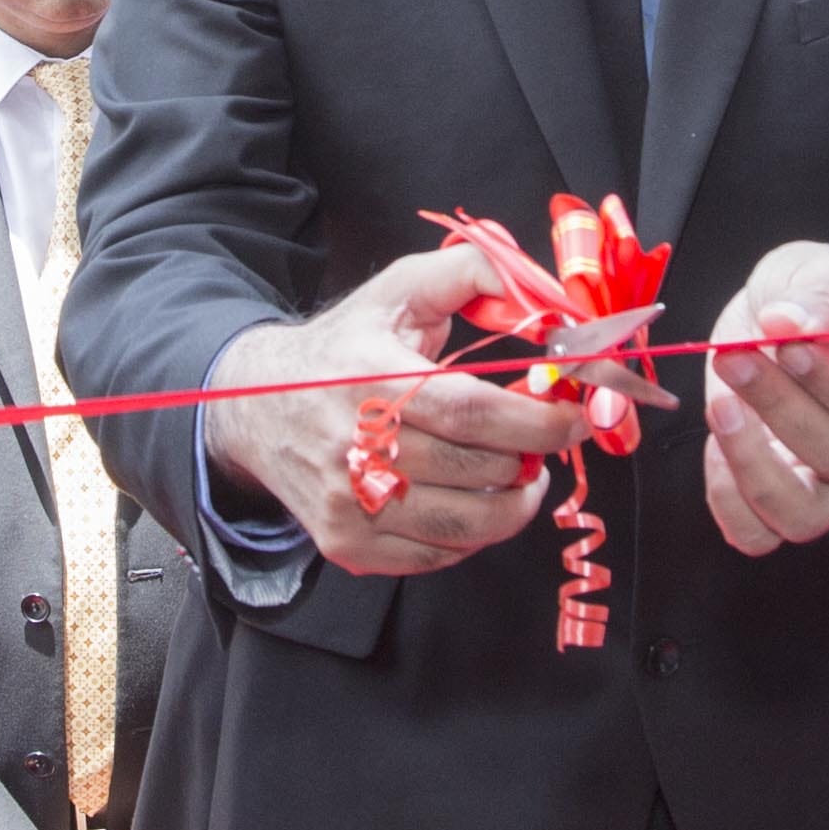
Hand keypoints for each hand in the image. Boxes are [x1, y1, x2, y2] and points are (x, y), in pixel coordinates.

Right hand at [210, 246, 592, 576]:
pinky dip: (471, 535)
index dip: (535, 422)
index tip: (572, 418)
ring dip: (512, 504)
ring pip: (464, 526)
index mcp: (369, 377)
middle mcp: (351, 446)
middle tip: (545, 441)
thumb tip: (541, 292)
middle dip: (529, 458)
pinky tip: (472, 499)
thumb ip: (473, 272)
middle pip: (475, 469)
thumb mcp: (399, 291)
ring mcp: (348, 503)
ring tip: (518, 474)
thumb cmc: (343, 348)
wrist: (256, 406)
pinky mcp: (347, 543)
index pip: (470, 412)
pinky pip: (437, 556)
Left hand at [700, 244, 828, 553]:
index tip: (793, 346)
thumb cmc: (812, 296)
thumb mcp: (818, 275)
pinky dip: (726, 498)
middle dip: (778, 406)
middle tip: (736, 356)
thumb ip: (810, 297)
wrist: (778, 311)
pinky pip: (753, 532)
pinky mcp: (772, 489)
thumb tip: (785, 321)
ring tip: (722, 405)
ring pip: (800, 515)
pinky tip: (714, 442)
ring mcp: (820, 478)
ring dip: (752, 465)